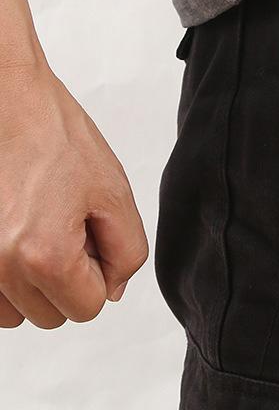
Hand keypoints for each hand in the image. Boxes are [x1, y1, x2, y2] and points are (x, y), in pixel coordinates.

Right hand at [0, 59, 147, 328]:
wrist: (9, 104)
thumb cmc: (56, 137)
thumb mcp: (113, 192)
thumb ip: (126, 250)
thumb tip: (114, 289)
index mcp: (45, 256)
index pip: (88, 308)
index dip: (101, 273)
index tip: (94, 236)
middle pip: (52, 315)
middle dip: (70, 278)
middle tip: (69, 224)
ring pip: (18, 311)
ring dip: (36, 281)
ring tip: (42, 225)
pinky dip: (9, 276)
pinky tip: (20, 232)